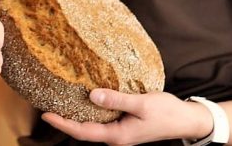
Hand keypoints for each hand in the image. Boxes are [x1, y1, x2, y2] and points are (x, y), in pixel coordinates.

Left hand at [42, 89, 207, 144]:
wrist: (186, 120)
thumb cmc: (167, 113)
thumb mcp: (142, 104)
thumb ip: (117, 100)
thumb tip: (92, 94)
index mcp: (117, 135)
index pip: (82, 132)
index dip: (62, 124)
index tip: (45, 113)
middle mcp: (115, 136)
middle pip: (83, 129)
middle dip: (64, 119)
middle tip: (46, 104)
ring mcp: (119, 131)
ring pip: (92, 124)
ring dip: (76, 113)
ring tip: (59, 99)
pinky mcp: (123, 124)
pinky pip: (102, 118)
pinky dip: (90, 109)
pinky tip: (84, 98)